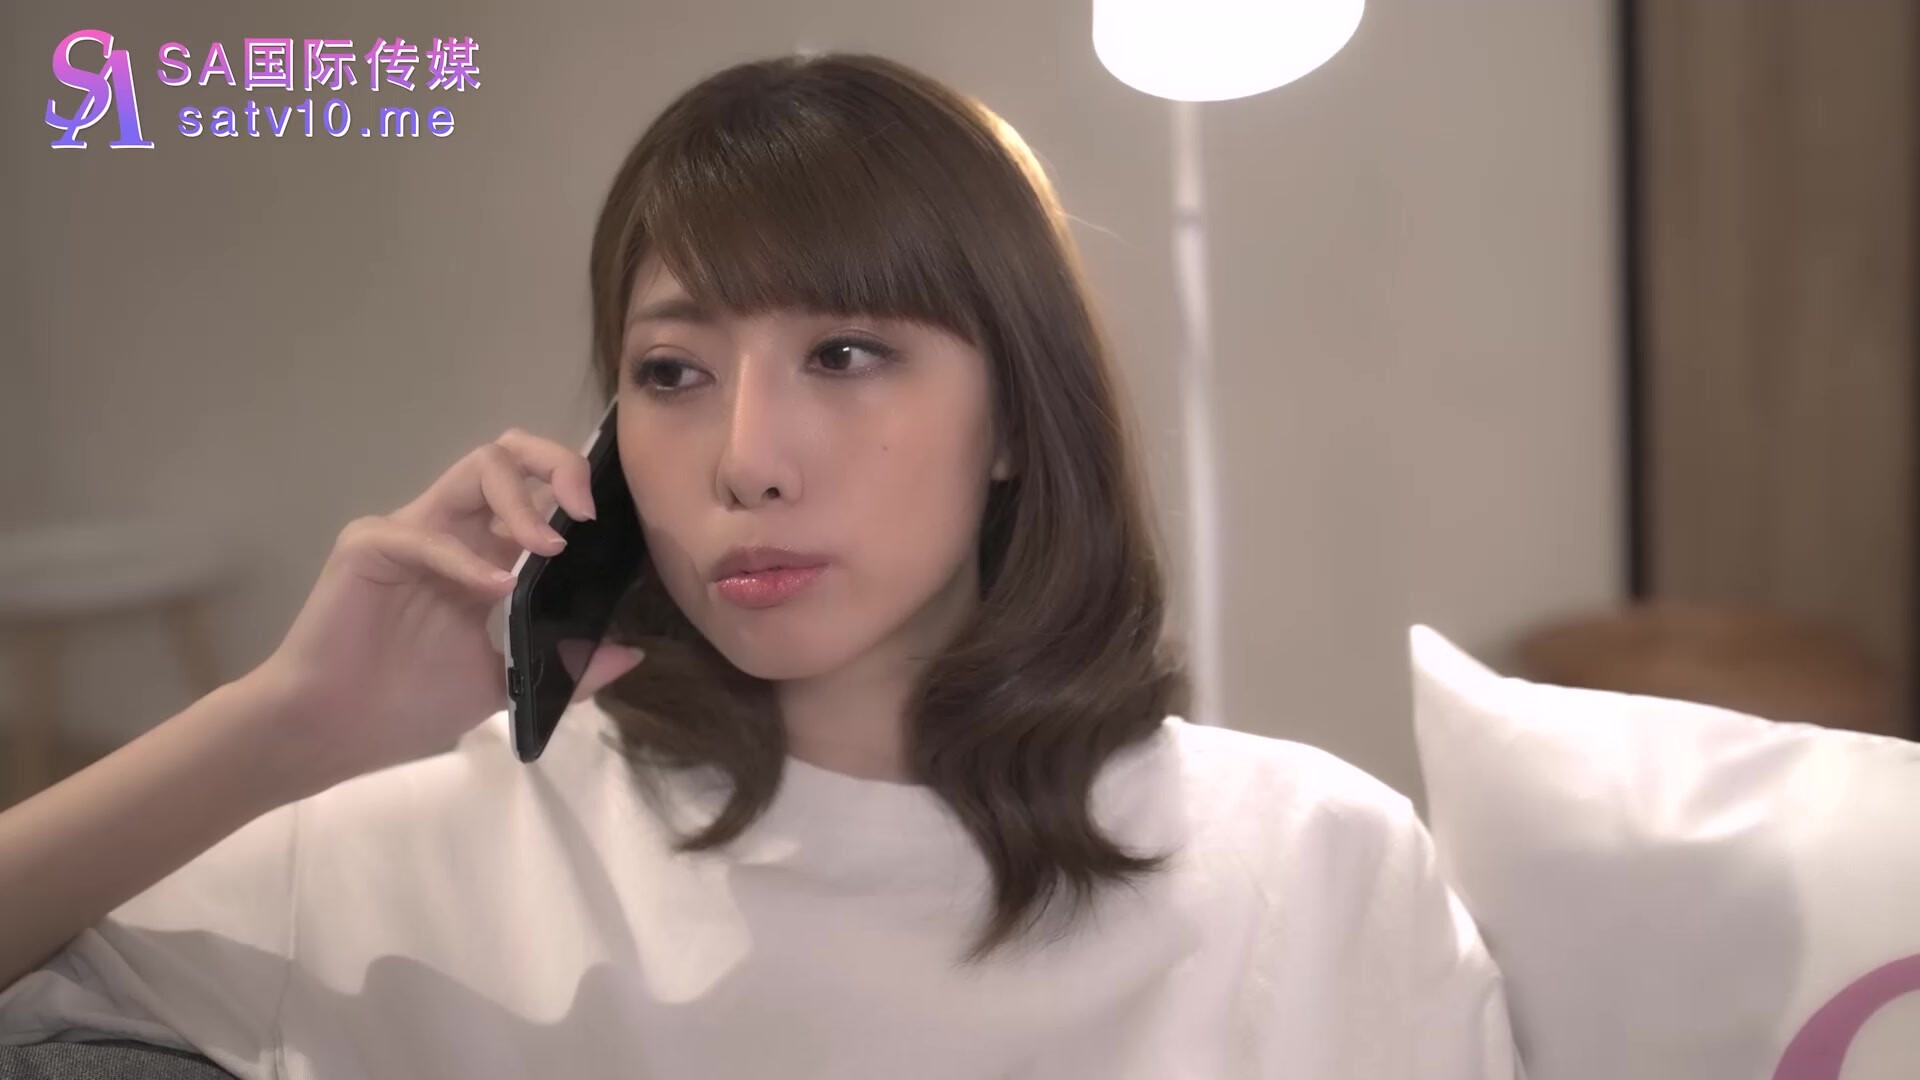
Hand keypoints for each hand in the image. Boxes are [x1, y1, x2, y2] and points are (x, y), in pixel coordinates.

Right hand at [245, 427, 644, 792]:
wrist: (335, 734)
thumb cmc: (407, 706)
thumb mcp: (506, 685)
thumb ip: (565, 667)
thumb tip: (629, 651)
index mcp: (482, 558)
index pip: (531, 491)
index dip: (570, 488)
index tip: (601, 523)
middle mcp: (451, 533)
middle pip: (507, 456)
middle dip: (556, 463)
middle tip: (583, 508)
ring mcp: (410, 533)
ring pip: (475, 467)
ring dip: (522, 501)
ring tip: (547, 547)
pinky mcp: (370, 546)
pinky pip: (425, 534)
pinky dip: (466, 558)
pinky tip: (493, 590)